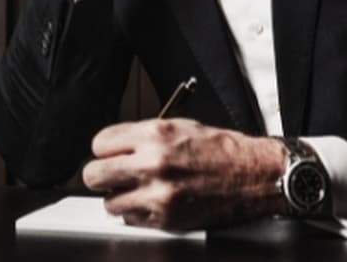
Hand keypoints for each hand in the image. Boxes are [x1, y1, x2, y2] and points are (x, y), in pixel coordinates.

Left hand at [80, 118, 286, 230]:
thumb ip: (143, 136)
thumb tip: (115, 147)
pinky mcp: (166, 218)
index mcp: (155, 134)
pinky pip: (131, 219)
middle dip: (101, 175)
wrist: (253, 175)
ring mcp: (158, 194)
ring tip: (137, 191)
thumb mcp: (180, 126)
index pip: (100, 144)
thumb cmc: (222, 150)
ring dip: (119, 197)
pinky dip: (137, 213)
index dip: (105, 150)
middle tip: (112, 175)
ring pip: (109, 202)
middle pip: (94, 175)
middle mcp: (153, 163)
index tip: (111, 154)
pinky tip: (153, 202)